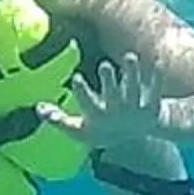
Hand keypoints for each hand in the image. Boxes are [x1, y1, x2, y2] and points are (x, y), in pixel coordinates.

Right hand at [37, 54, 169, 148]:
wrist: (135, 138)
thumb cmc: (101, 130)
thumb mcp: (79, 131)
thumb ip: (59, 120)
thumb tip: (38, 107)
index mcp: (98, 117)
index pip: (88, 104)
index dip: (82, 92)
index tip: (76, 78)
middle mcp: (117, 112)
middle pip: (113, 95)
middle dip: (109, 82)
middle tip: (104, 65)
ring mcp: (135, 109)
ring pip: (135, 89)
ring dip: (133, 74)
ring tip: (130, 56)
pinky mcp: (152, 106)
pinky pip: (156, 91)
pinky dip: (156, 79)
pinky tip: (156, 62)